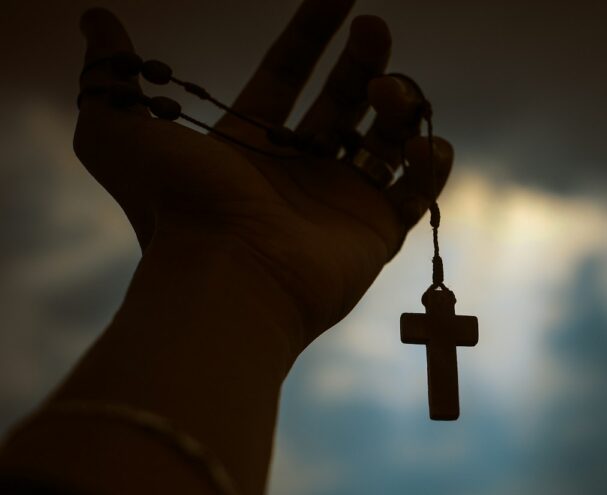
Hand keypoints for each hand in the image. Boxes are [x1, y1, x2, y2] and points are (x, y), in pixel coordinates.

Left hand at [73, 1, 453, 343]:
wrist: (228, 276)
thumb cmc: (175, 207)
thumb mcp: (117, 132)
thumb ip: (109, 73)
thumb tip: (95, 20)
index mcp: (250, 145)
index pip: (288, 73)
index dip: (312, 32)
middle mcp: (298, 170)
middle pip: (344, 99)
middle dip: (363, 60)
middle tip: (374, 29)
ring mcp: (341, 202)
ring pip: (385, 138)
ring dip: (397, 105)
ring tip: (389, 94)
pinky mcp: (376, 233)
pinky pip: (417, 192)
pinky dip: (430, 165)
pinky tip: (424, 144)